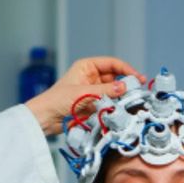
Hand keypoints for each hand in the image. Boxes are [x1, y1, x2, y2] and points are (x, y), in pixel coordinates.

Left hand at [25, 56, 144, 134]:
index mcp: (87, 66)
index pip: (112, 64)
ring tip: (131, 100)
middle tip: (138, 90)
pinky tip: (121, 108)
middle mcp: (91, 76)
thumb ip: (105, 90)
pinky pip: (108, 102)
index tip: (137, 77)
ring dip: (121, 95)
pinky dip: (115, 105)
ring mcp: (93, 90)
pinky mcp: (93, 103)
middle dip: (126, 83)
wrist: (45, 118)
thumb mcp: (83, 93)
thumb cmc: (57, 100)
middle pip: (115, 77)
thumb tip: (124, 87)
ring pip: (113, 91)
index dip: (126, 69)